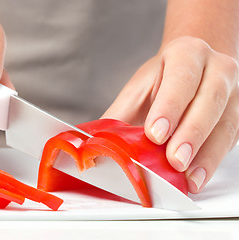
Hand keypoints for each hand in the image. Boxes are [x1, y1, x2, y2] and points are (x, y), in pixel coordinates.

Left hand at [103, 36, 238, 193]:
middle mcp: (215, 68)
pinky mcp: (235, 115)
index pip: (181, 78)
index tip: (155, 134)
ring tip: (187, 177)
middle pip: (209, 100)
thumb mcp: (137, 89)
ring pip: (224, 124)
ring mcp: (231, 92)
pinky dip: (212, 160)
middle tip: (174, 160)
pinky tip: (197, 176)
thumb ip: (119, 114)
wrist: (190, 69)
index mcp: (186, 53)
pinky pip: (228, 140)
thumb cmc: (161, 78)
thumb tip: (95, 141)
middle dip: (190, 133)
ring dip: (206, 154)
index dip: (169, 107)